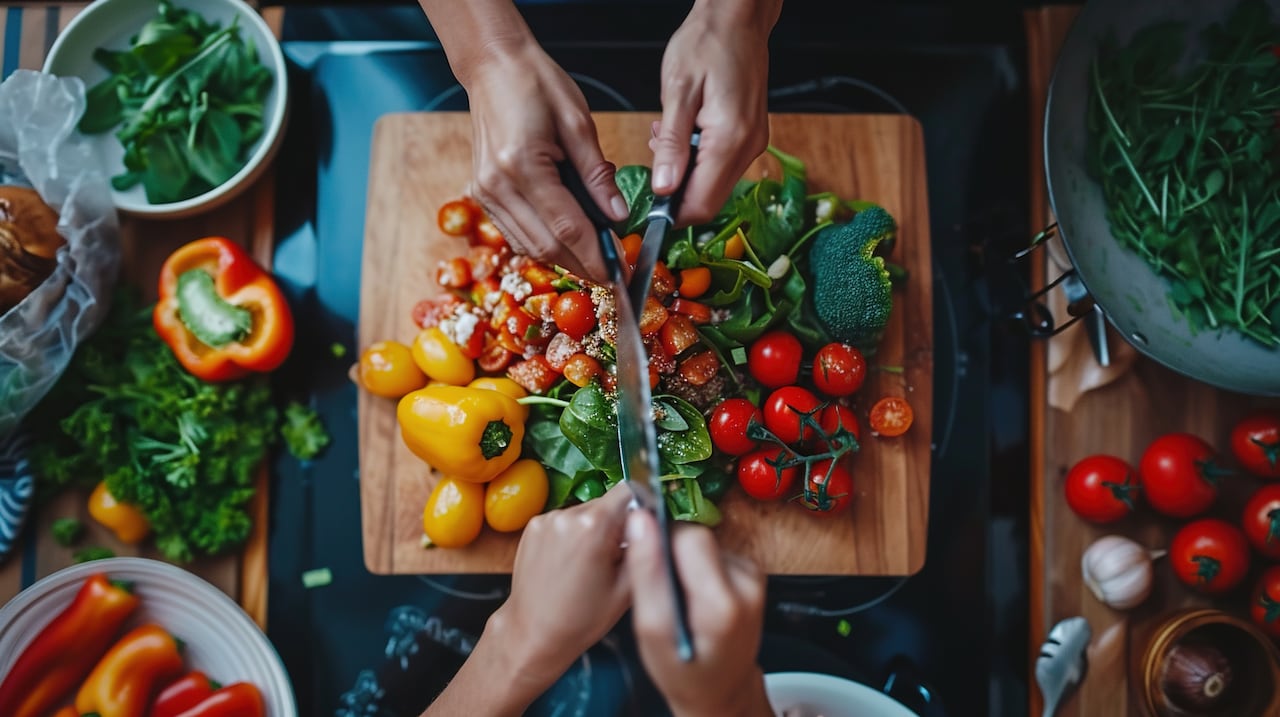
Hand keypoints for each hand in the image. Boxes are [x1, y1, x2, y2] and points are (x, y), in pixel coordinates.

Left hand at [423, 485, 631, 716]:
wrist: (533, 633)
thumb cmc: (582, 619)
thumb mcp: (626, 588)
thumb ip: (643, 549)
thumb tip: (653, 524)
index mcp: (593, 525)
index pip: (630, 491)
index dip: (641, 509)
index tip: (640, 532)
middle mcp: (567, 514)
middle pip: (607, 503)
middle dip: (616, 524)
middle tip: (614, 558)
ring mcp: (546, 519)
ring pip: (585, 512)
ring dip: (593, 529)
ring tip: (588, 564)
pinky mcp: (532, 525)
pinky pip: (565, 521)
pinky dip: (572, 535)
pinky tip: (569, 562)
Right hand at [462, 37, 626, 280]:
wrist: (493, 65)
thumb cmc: (536, 83)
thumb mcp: (578, 123)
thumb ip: (597, 175)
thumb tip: (617, 216)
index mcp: (522, 164)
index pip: (567, 226)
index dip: (596, 254)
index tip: (620, 271)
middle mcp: (497, 185)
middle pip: (546, 245)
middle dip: (582, 265)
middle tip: (614, 273)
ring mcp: (485, 192)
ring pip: (529, 245)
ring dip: (563, 259)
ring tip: (595, 261)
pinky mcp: (483, 193)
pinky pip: (515, 233)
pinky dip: (543, 244)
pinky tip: (567, 243)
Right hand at [624, 511, 772, 716]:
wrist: (722, 687)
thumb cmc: (682, 669)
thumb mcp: (652, 631)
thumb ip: (646, 573)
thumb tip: (640, 520)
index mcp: (722, 603)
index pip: (688, 537)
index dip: (659, 541)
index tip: (644, 560)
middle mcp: (747, 583)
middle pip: (697, 535)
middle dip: (670, 551)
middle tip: (657, 586)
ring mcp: (753, 575)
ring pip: (704, 542)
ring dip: (683, 560)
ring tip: (676, 595)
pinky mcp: (752, 571)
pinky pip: (713, 551)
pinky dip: (697, 566)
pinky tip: (692, 593)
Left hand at [650, 0, 780, 224]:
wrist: (736, 19)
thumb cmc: (706, 44)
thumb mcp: (678, 91)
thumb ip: (672, 145)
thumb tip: (663, 188)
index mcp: (730, 138)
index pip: (702, 203)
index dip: (673, 215)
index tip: (648, 208)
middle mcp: (748, 147)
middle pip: (709, 199)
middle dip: (676, 193)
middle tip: (656, 159)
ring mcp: (753, 143)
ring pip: (715, 184)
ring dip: (685, 175)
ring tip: (667, 139)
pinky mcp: (750, 136)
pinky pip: (722, 165)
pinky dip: (698, 161)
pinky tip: (684, 135)